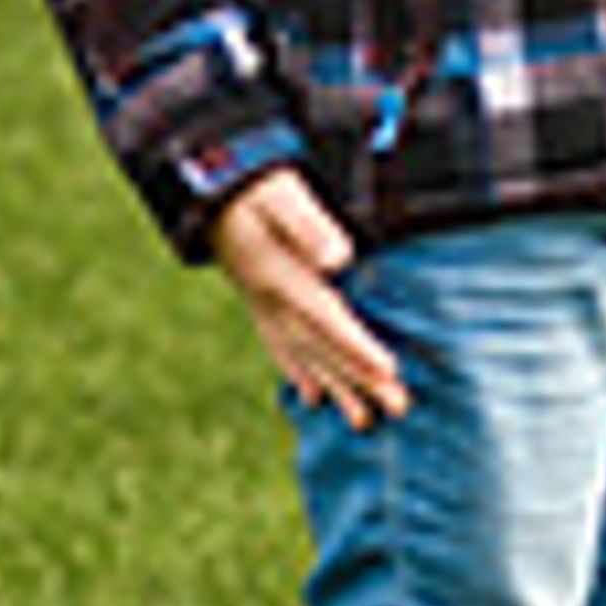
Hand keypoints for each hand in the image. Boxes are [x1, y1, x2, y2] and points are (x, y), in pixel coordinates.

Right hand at [212, 175, 408, 428]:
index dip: (358, 346)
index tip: (390, 372)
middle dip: (359, 378)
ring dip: (335, 387)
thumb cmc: (254, 185)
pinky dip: (297, 371)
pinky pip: (278, 345)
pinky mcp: (257, 301)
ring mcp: (261, 304)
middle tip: (398, 408)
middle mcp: (270, 299)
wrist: (207, 189)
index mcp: (280, 275)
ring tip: (362, 420)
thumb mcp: (281, 195)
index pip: (327, 318)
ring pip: (303, 353)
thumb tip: (340, 259)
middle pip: (321, 344)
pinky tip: (310, 395)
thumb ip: (309, 227)